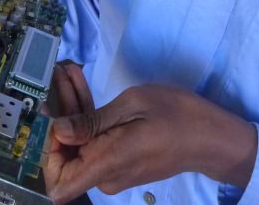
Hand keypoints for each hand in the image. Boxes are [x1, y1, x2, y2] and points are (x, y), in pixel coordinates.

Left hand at [45, 83, 258, 203]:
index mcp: (107, 163)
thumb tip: (58, 130)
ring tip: (68, 72)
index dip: (46, 155)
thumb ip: (92, 121)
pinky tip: (80, 85)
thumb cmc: (177, 116)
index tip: (51, 118)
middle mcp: (105, 174)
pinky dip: (86, 116)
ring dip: (71, 108)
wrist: (211, 135)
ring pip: (78, 143)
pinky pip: (93, 142)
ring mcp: (112, 169)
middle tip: (58, 75)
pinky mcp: (119, 159)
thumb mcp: (133, 105)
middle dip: (57, 114)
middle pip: (65, 154)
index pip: (59, 186)